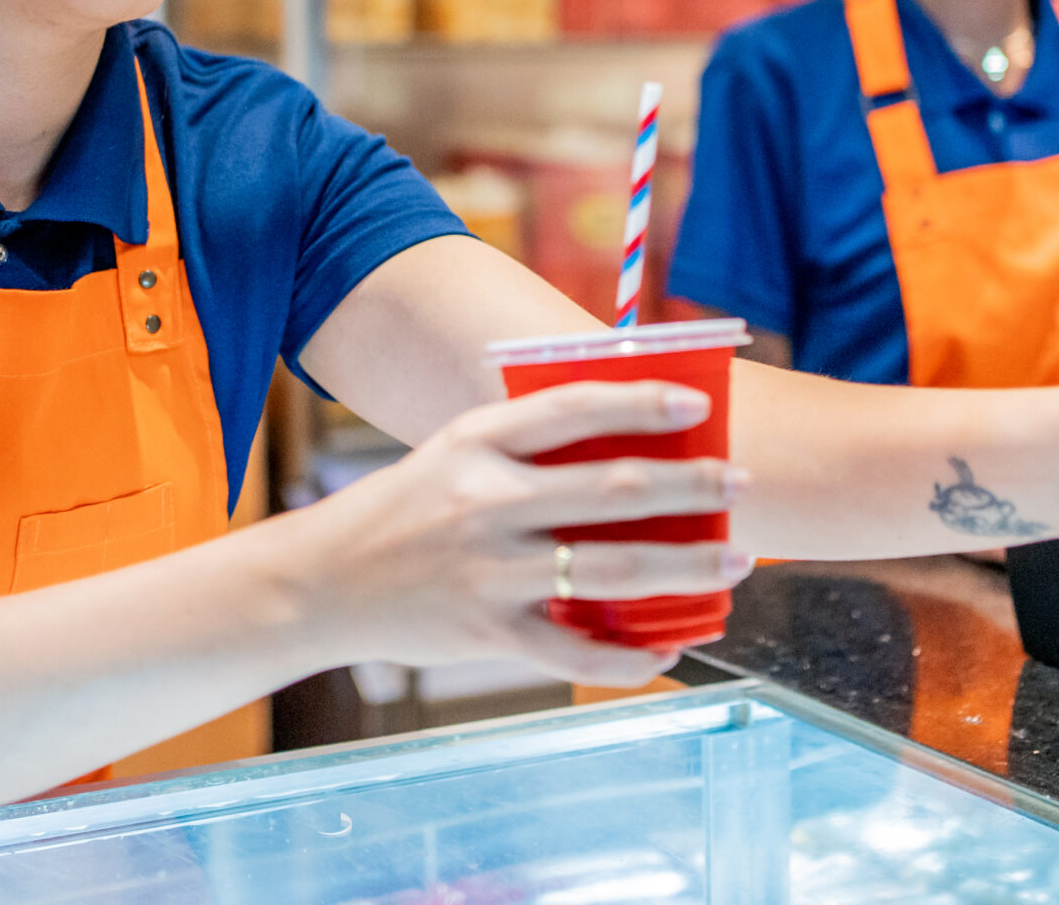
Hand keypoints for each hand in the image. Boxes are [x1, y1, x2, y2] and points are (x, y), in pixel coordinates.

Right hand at [281, 381, 750, 686]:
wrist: (319, 584)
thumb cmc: (401, 511)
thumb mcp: (450, 454)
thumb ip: (521, 446)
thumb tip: (623, 441)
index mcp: (476, 443)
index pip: (573, 408)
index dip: (640, 401)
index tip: (695, 402)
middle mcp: (486, 501)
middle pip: (612, 489)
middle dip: (689, 485)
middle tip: (739, 483)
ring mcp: (489, 571)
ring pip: (611, 569)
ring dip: (685, 566)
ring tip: (735, 560)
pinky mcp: (486, 633)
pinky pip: (575, 652)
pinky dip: (629, 657)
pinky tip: (667, 649)